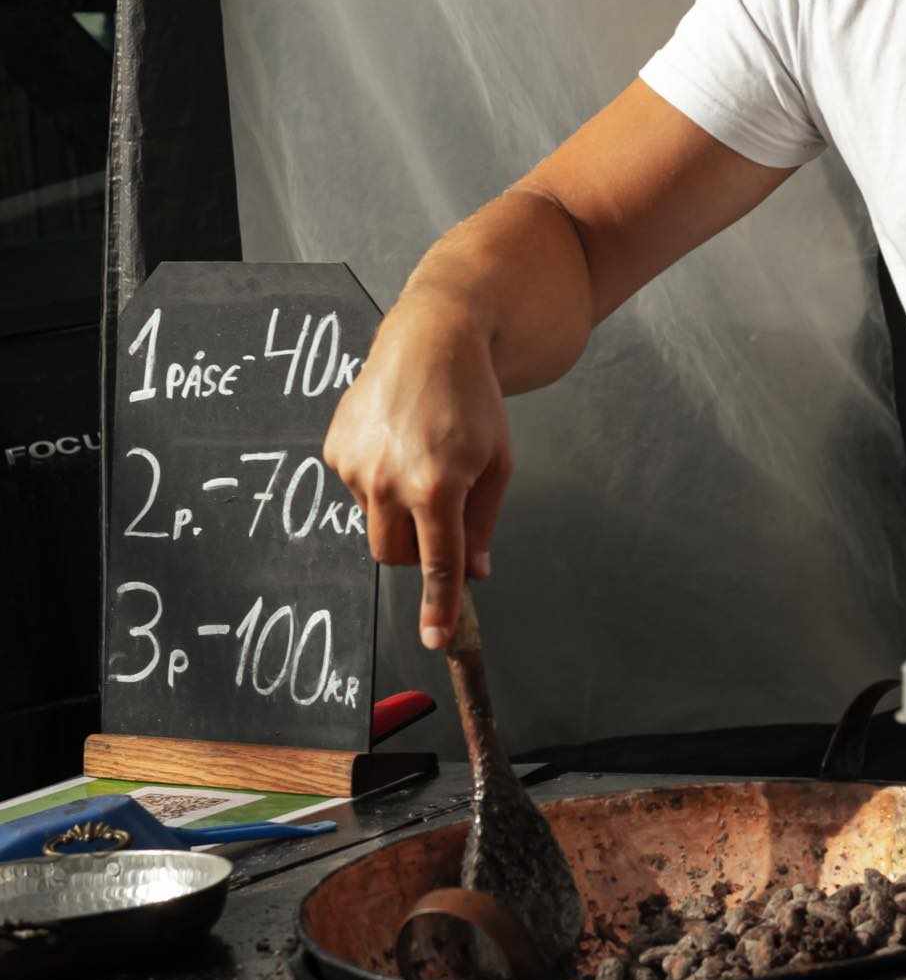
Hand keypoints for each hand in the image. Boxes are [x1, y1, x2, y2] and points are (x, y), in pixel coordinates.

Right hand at [323, 293, 512, 648]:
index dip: (438, 606)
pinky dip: (378, 481)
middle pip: (395, 554)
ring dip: (398, 511)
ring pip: (375, 522)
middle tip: (440, 516)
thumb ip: (483, 523)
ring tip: (421, 458)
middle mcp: (388, 481)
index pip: (437, 563)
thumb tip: (474, 571)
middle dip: (417, 551)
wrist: (430, 340)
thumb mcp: (497, 463)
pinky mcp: (334, 450)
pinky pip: (356, 490)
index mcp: (436, 486)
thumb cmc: (472, 400)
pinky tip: (396, 441)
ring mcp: (355, 466)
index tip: (436, 639)